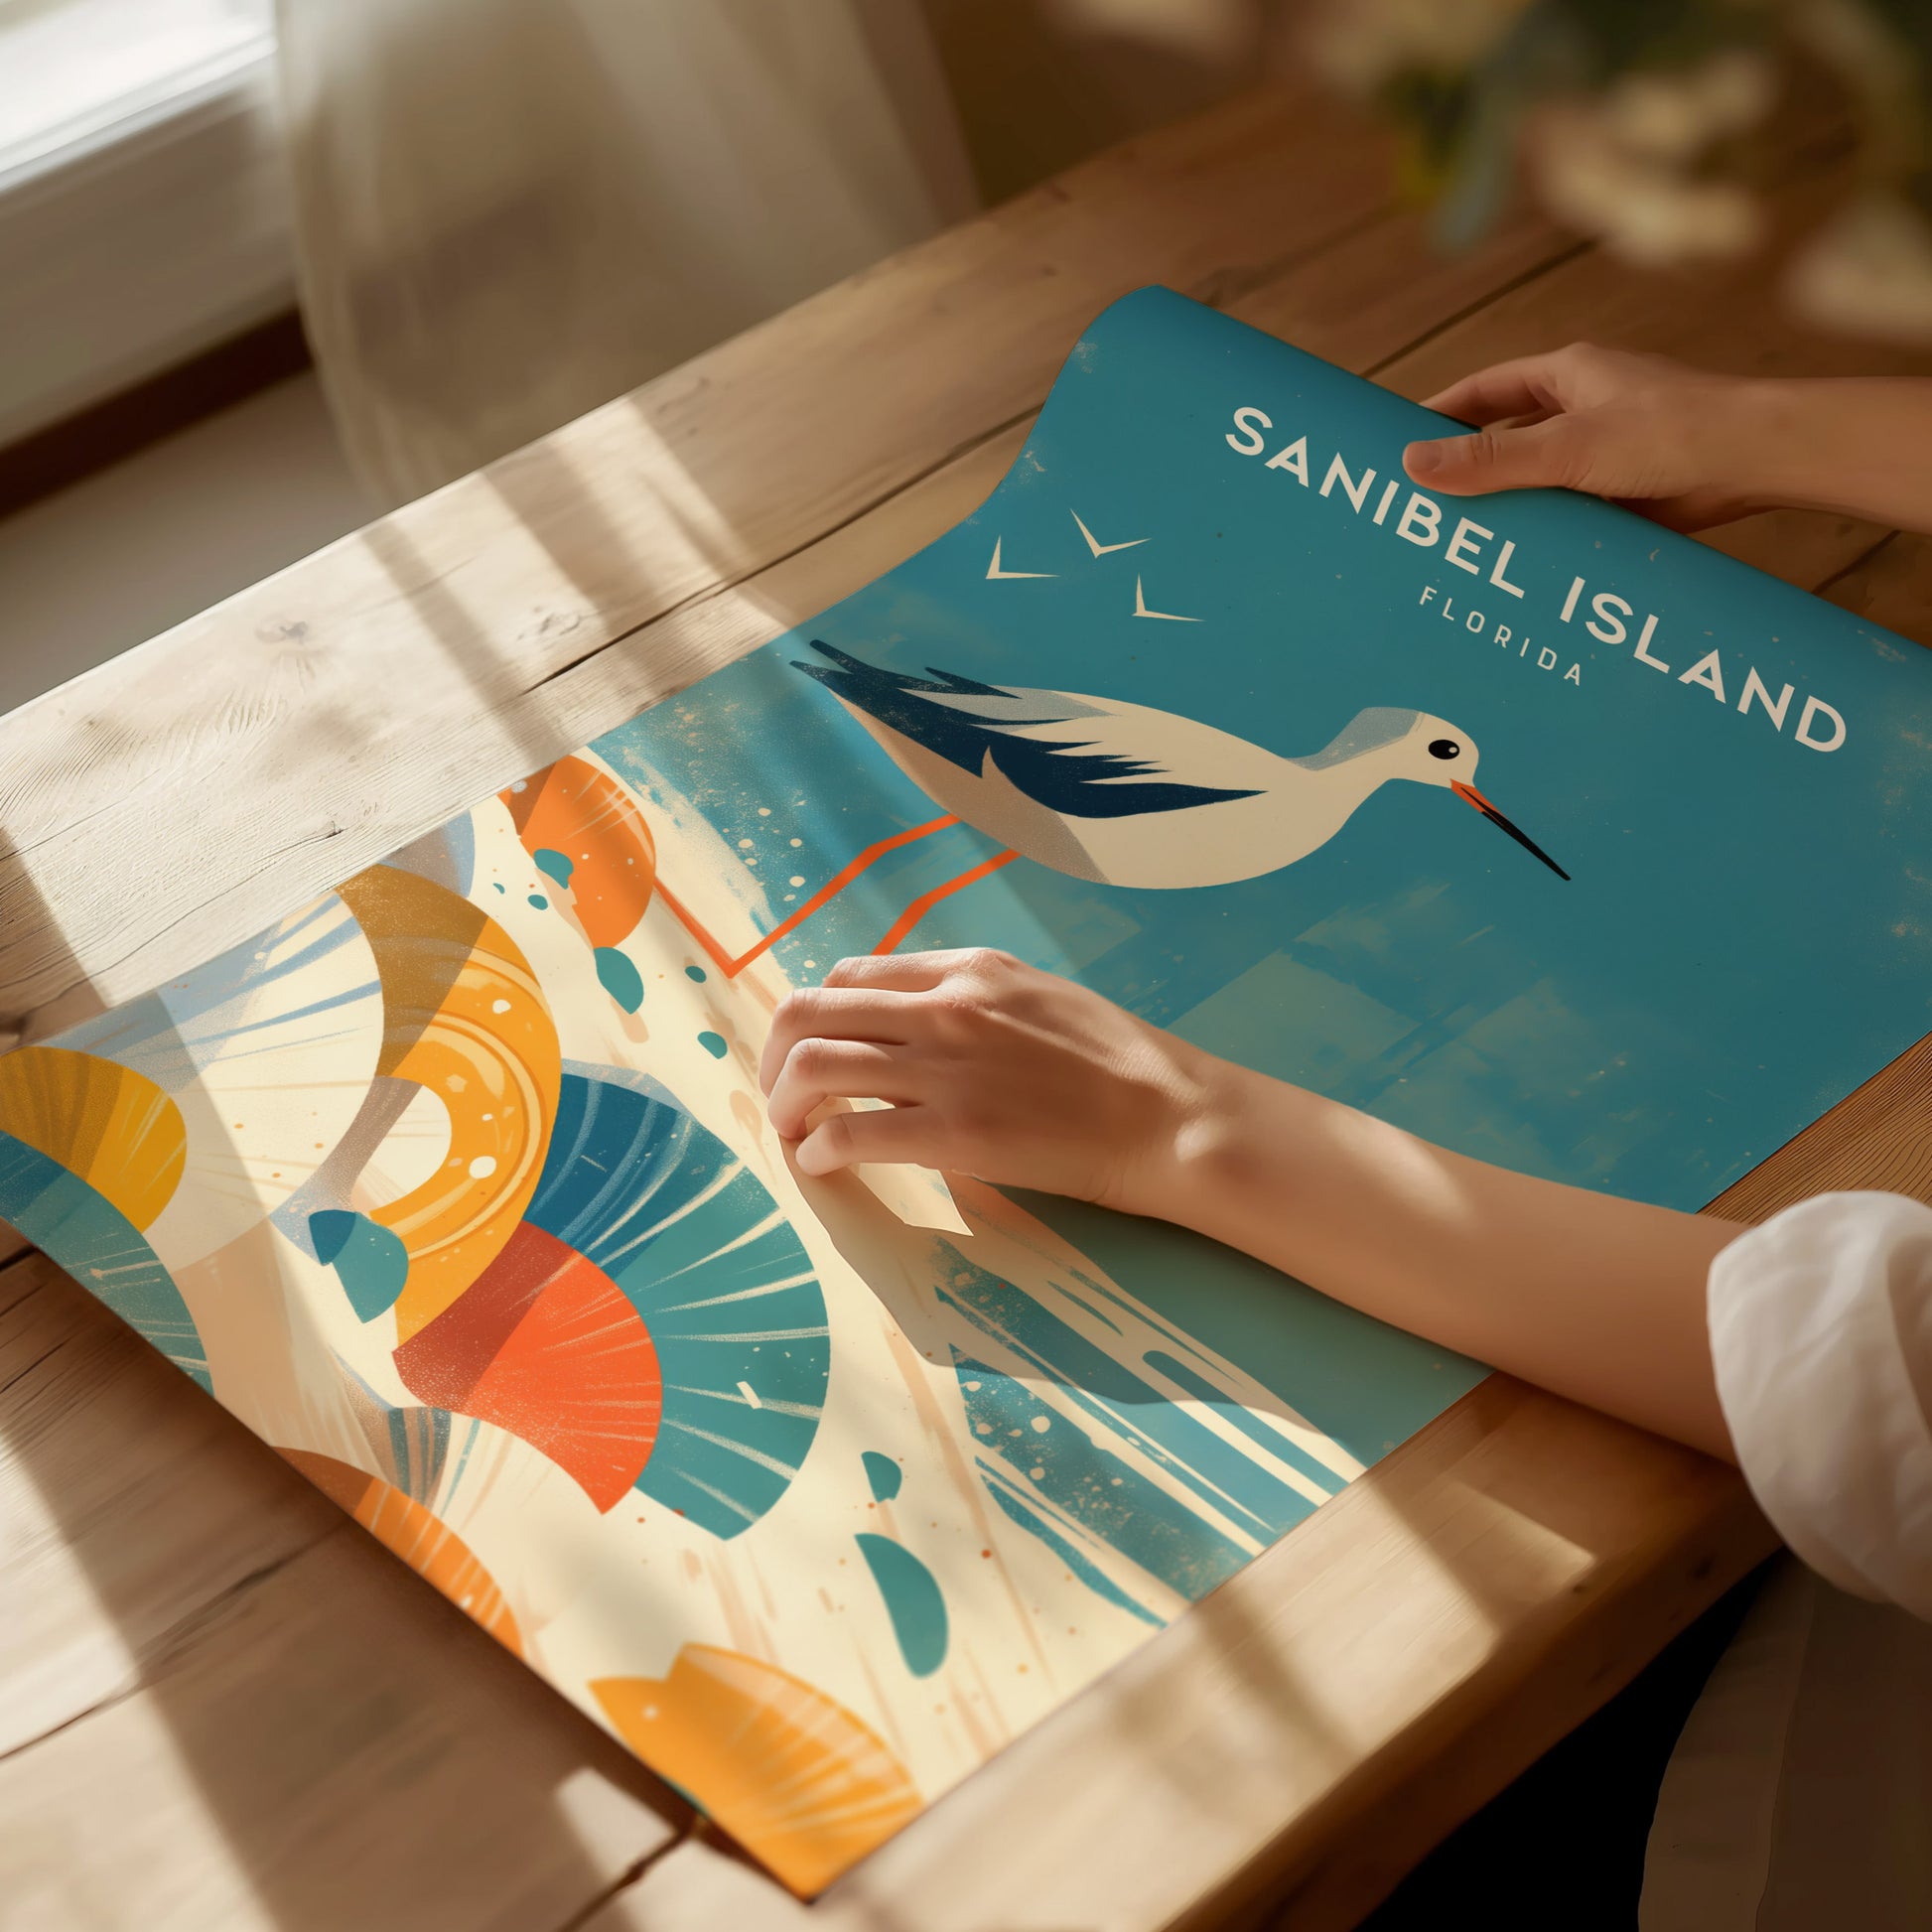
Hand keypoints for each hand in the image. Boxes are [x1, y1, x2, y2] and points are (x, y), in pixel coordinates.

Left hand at [759, 948, 1213, 1211]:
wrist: (1168, 1116)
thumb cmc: (1116, 1063)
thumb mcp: (1036, 996)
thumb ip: (968, 1001)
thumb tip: (909, 1029)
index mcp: (966, 968)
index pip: (850, 975)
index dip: (816, 1016)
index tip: (812, 1052)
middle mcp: (944, 1006)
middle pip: (810, 1011)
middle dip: (775, 1057)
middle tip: (781, 1096)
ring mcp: (945, 1068)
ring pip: (813, 1065)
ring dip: (784, 1104)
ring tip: (793, 1134)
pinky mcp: (953, 1132)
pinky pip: (848, 1131)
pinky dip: (817, 1149)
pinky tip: (823, 1165)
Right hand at [1402, 342, 1765, 530]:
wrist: (1758, 461)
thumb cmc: (1672, 432)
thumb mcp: (1567, 447)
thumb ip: (1491, 460)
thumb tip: (1412, 464)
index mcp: (1569, 375)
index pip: (1485, 390)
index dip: (1440, 414)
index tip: (1398, 443)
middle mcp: (1585, 409)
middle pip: (1508, 437)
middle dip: (1468, 468)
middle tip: (1419, 503)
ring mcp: (1607, 452)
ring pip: (1538, 480)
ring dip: (1508, 507)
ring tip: (1458, 543)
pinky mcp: (1627, 493)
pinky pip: (1571, 512)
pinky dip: (1546, 533)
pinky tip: (1519, 561)